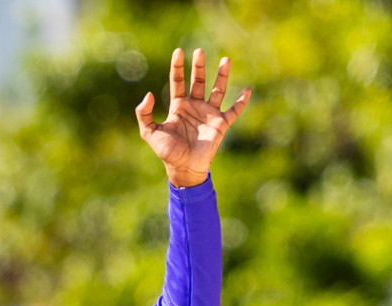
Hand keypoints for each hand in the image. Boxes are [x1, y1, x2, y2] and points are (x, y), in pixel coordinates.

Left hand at [136, 49, 250, 187]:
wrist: (184, 168)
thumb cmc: (167, 152)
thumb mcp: (149, 133)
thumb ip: (143, 114)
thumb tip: (148, 94)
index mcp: (178, 107)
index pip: (177, 82)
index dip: (177, 67)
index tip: (178, 52)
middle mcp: (194, 107)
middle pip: (198, 81)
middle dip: (199, 66)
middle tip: (199, 51)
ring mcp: (209, 114)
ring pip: (217, 90)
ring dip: (222, 76)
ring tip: (226, 60)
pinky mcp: (221, 124)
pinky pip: (233, 110)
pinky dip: (241, 101)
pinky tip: (247, 90)